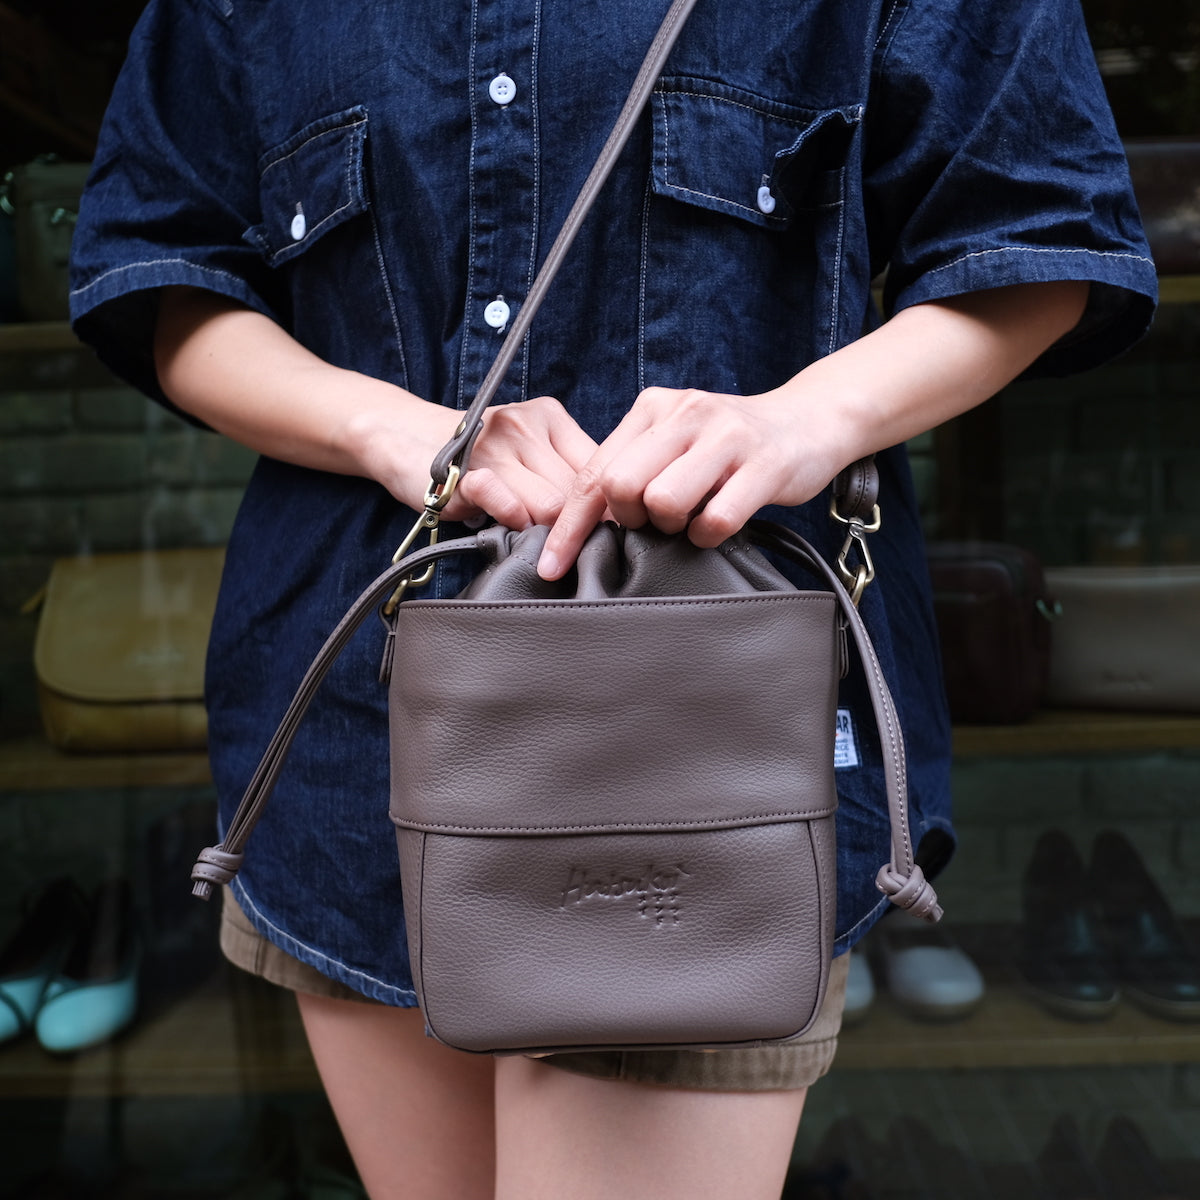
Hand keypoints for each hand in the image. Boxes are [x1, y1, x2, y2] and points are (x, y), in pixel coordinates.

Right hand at [428, 396, 599, 529]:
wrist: (404, 438)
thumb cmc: (476, 455)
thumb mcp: (528, 450)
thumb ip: (565, 473)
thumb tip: (612, 515)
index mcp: (550, 418)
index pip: (598, 466)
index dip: (605, 504)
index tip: (606, 531)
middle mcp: (527, 426)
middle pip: (577, 490)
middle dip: (577, 524)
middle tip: (571, 546)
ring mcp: (496, 447)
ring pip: (550, 503)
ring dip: (546, 531)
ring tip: (537, 540)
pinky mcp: (465, 473)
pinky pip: (503, 501)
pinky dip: (513, 519)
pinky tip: (510, 525)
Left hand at [537, 385, 841, 579]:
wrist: (810, 421)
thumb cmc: (731, 445)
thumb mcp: (676, 442)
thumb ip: (634, 468)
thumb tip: (584, 525)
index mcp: (652, 409)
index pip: (594, 472)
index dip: (569, 526)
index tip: (552, 566)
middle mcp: (685, 413)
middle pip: (621, 486)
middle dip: (631, 520)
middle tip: (657, 522)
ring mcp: (726, 436)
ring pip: (664, 501)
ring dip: (672, 527)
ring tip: (692, 519)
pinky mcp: (764, 464)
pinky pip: (716, 519)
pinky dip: (710, 536)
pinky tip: (719, 524)